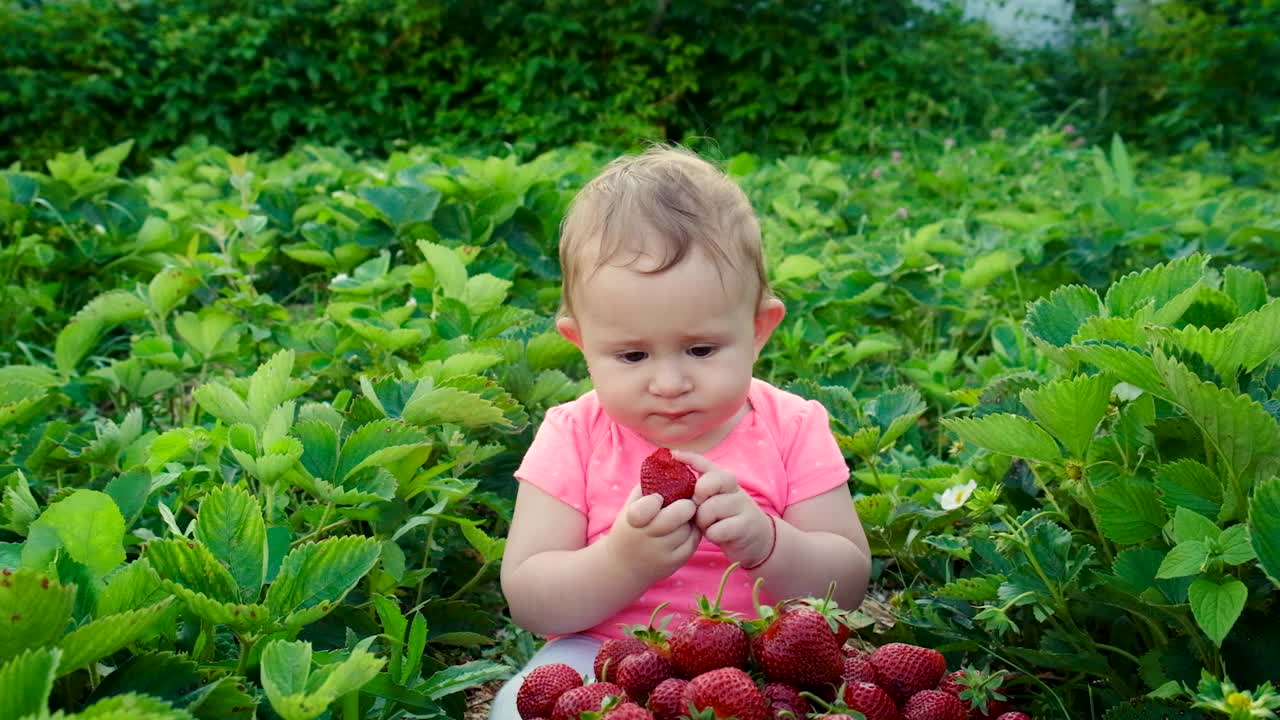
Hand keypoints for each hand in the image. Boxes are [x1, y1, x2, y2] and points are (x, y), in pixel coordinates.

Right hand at [604, 484, 700, 583]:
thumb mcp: (630, 506)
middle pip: (676, 516)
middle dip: (685, 505)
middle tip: (685, 503)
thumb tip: (671, 463)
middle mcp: (646, 538)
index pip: (646, 507)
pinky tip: (685, 529)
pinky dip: (693, 532)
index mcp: (632, 520)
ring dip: (690, 520)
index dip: (656, 499)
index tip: (658, 498)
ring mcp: (661, 552)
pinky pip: (693, 541)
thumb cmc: (629, 528)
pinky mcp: (674, 563)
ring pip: (688, 528)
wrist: (623, 566)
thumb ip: (647, 485)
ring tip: (684, 517)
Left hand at [672, 450, 773, 567]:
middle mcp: (734, 488)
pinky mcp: (745, 526)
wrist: (759, 539)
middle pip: (707, 484)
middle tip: (698, 509)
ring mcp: (741, 506)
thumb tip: (674, 475)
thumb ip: (700, 490)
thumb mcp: (715, 501)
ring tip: (708, 525)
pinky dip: (712, 535)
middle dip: (696, 498)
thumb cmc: (727, 518)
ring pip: (709, 509)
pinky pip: (717, 530)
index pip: (705, 463)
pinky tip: (717, 535)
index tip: (674, 455)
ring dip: (703, 521)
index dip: (689, 458)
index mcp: (724, 480)